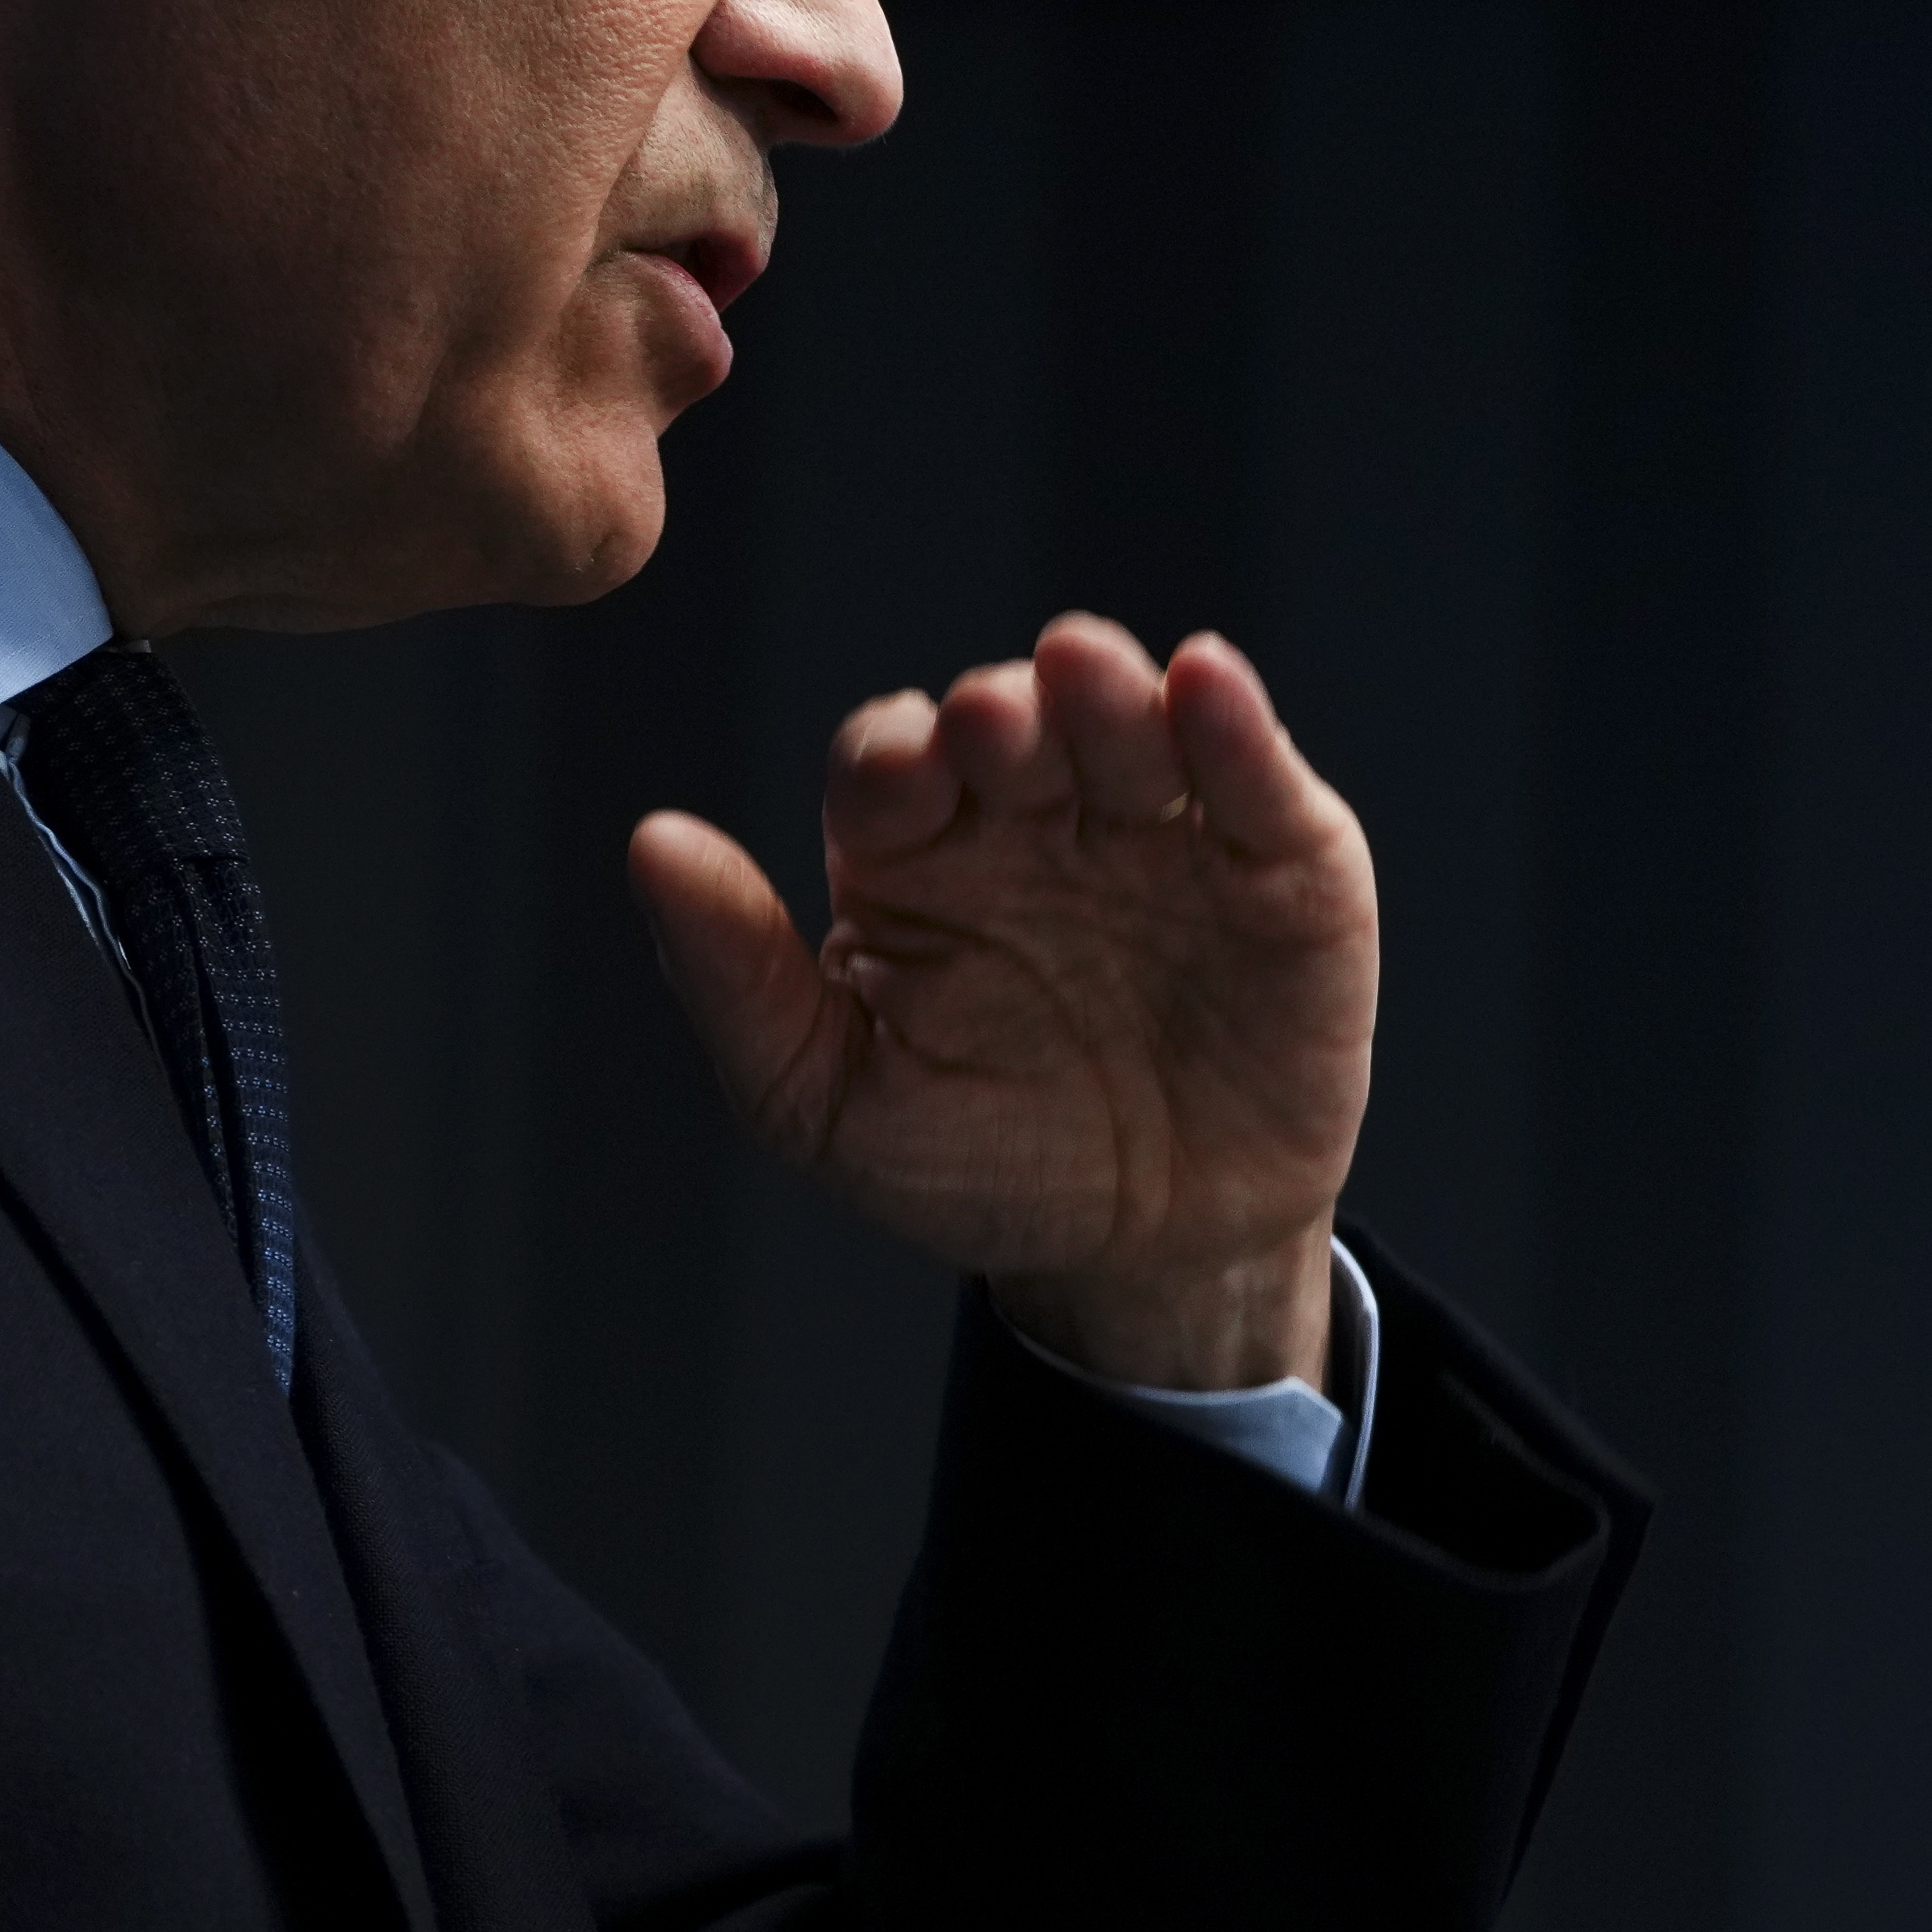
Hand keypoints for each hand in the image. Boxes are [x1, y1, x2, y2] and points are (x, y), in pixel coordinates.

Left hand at [628, 613, 1377, 1392]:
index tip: (897, 785)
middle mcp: (1033, 811)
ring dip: (1105, 690)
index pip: (888, 761)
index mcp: (917, 849)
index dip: (892, 760)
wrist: (1147, 1257)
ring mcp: (1158, 826)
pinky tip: (1203, 684)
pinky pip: (1255, 781)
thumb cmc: (979, 1164)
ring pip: (1128, 720)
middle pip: (1008, 720)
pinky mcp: (1282, 863)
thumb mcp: (830, 1101)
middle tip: (989, 723)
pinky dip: (1235, 726)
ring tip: (1083, 673)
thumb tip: (649, 844)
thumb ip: (738, 979)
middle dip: (999, 712)